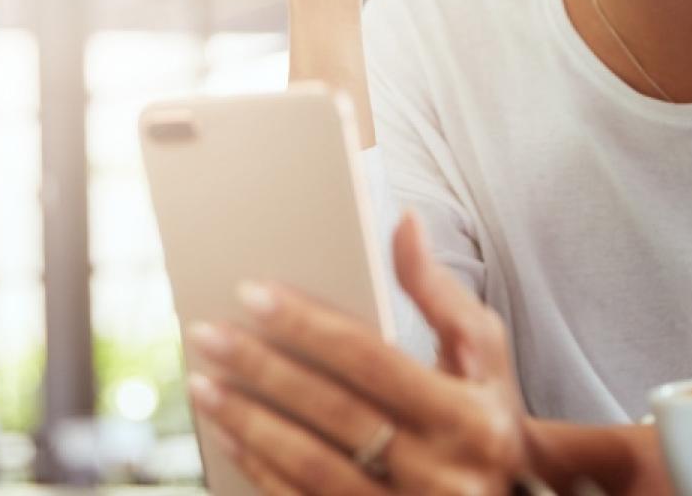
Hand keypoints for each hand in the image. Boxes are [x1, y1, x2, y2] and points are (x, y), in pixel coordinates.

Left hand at [186, 213, 529, 493]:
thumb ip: (438, 290)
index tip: (252, 293)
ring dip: (249, 422)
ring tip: (204, 384)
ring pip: (311, 466)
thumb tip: (404, 221)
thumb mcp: (482, 351)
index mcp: (469, 417)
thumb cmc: (487, 411)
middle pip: (333, 412)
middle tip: (208, 334)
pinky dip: (260, 470)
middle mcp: (443, 474)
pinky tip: (229, 435)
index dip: (308, 324)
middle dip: (262, 369)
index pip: (371, 360)